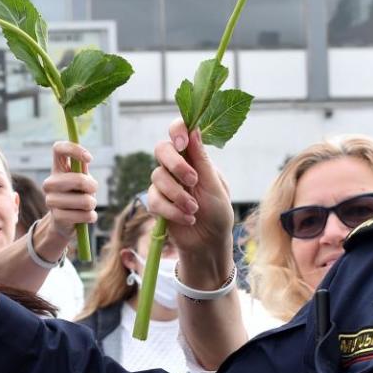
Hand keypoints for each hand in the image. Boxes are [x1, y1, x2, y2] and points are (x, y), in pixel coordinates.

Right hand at [41, 141, 97, 238]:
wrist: (65, 222)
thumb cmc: (77, 195)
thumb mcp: (82, 179)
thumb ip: (83, 168)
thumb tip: (85, 159)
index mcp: (57, 168)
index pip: (58, 148)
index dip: (74, 149)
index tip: (90, 158)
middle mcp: (50, 182)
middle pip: (78, 179)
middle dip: (92, 186)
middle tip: (93, 190)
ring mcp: (51, 200)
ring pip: (84, 200)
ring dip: (92, 204)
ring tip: (87, 206)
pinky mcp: (56, 217)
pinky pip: (84, 215)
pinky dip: (90, 216)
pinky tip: (85, 216)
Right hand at [148, 121, 233, 273]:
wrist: (210, 243)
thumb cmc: (218, 212)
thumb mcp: (215, 185)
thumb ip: (202, 160)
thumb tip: (195, 130)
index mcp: (194, 157)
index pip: (179, 132)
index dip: (177, 130)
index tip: (183, 141)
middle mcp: (176, 166)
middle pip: (162, 149)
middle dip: (176, 164)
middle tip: (193, 180)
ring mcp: (164, 184)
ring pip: (157, 176)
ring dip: (178, 195)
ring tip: (194, 209)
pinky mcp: (156, 202)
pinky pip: (154, 200)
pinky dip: (172, 210)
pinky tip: (188, 219)